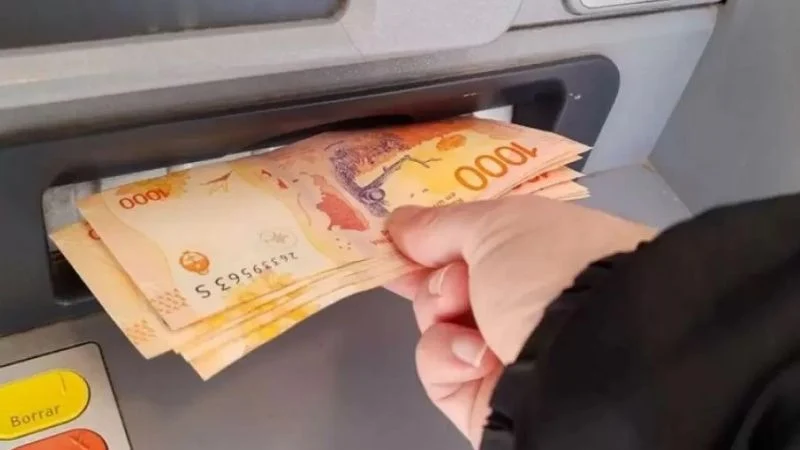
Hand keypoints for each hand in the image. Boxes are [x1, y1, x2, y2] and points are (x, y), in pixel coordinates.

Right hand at [385, 195, 654, 446]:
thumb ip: (440, 223)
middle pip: (450, 282)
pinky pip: (437, 366)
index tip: (399, 237)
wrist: (584, 362)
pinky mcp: (482, 395)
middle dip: (438, 277)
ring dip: (440, 312)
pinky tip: (476, 357)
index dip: (437, 237)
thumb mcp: (495, 226)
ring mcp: (506, 348)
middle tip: (453, 280)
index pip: (480, 241)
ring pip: (436, 323)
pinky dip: (448, 356)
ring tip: (466, 313)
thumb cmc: (550, 274)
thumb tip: (400, 223)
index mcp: (546, 253)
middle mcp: (528, 301)